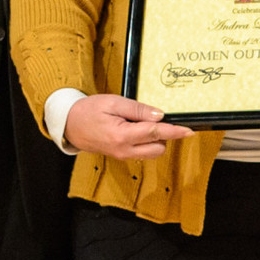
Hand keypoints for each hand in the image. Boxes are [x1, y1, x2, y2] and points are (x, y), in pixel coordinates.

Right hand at [64, 95, 192, 160]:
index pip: (156, 134)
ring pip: (152, 152)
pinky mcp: (122, 157)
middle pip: (159, 148)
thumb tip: (159, 115)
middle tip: (149, 117)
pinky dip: (146, 142)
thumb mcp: (113, 102)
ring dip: (155, 140)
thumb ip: (137, 109)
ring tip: (137, 123)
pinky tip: (135, 129)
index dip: (175, 131)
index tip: (189, 131)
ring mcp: (123, 156)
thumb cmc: (89, 111)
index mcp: (122, 136)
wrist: (70, 125)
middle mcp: (125, 150)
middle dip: (163, 134)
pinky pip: (143, 152)